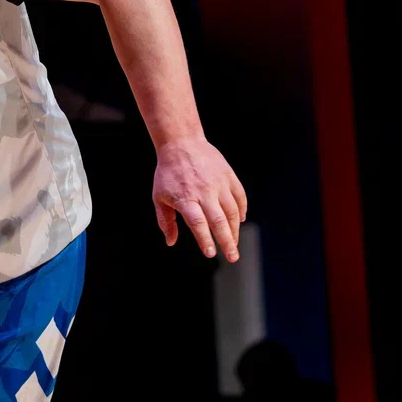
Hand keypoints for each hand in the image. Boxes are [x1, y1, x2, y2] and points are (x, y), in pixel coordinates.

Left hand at [152, 136, 247, 260]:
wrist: (181, 143)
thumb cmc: (168, 173)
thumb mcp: (159, 197)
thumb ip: (166, 221)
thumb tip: (170, 242)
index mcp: (186, 198)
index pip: (198, 223)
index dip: (205, 239)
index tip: (210, 254)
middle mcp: (204, 192)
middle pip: (219, 221)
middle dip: (228, 241)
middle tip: (233, 257)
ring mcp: (219, 183)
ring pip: (232, 211)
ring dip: (235, 229)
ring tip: (234, 243)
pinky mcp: (228, 176)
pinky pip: (239, 197)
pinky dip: (241, 210)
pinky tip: (240, 220)